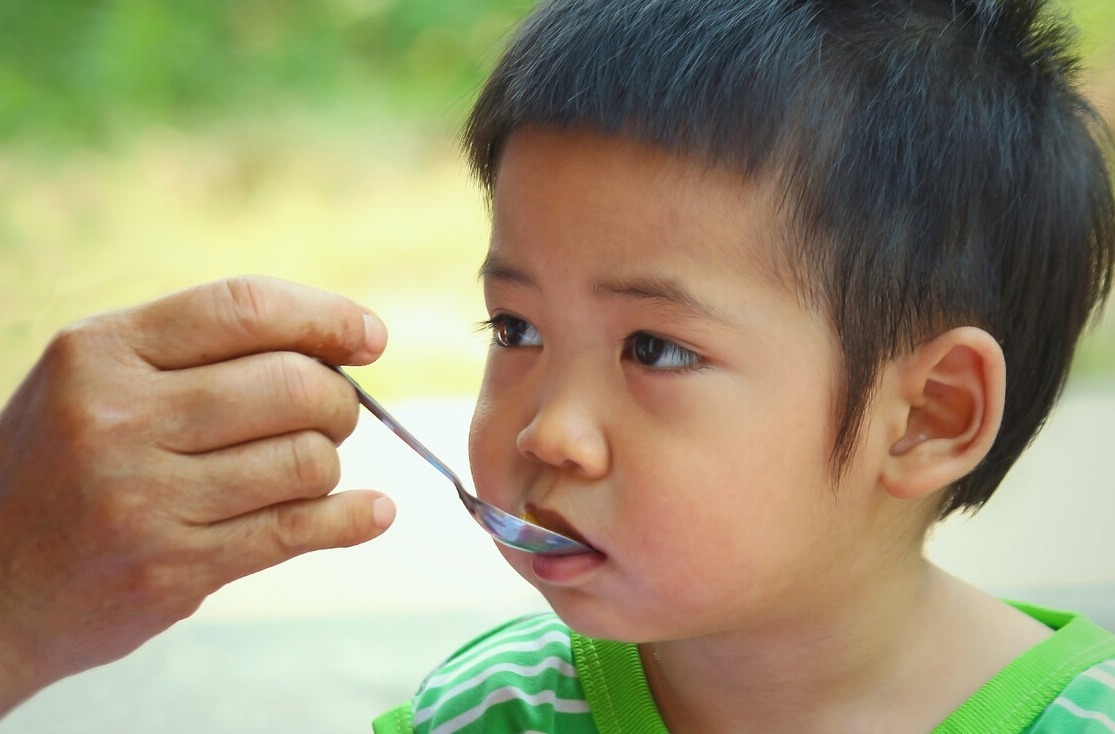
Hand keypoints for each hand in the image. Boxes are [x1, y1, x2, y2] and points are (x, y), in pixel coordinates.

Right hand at [0, 276, 395, 714]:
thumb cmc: (67, 462)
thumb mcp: (100, 378)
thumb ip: (202, 350)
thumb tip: (340, 343)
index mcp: (100, 352)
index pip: (246, 308)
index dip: (327, 316)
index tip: (370, 337)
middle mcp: (117, 419)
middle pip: (292, 385)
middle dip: (338, 400)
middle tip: (330, 416)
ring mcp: (143, 500)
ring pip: (305, 461)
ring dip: (328, 463)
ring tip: (303, 467)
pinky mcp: (172, 569)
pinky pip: (298, 530)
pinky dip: (352, 519)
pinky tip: (372, 512)